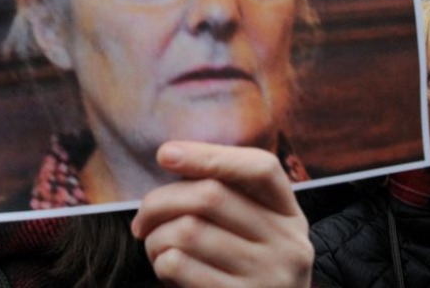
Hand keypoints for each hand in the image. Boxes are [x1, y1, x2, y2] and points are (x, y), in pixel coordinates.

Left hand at [130, 142, 311, 287]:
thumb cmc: (239, 270)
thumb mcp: (251, 230)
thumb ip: (225, 196)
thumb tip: (172, 156)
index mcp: (288, 214)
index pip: (260, 168)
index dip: (209, 155)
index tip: (165, 154)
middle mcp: (287, 244)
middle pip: (211, 196)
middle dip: (160, 201)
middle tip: (142, 219)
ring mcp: (268, 277)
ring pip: (188, 230)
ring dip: (155, 236)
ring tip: (153, 246)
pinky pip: (179, 265)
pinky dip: (160, 262)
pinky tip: (165, 269)